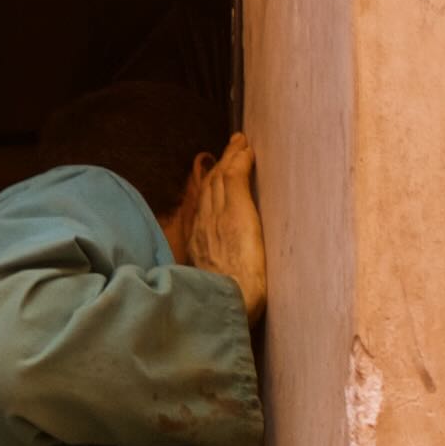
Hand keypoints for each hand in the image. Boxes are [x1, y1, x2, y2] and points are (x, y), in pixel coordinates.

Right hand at [169, 134, 266, 318]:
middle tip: (230, 148)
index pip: (203, 208)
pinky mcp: (235, 210)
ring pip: (221, 177)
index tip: (215, 174)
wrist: (227, 302)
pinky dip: (239, 160)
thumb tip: (211, 279)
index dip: (209, 188)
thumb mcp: (206, 287)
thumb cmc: (222, 302)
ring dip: (230, 157)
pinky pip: (235, 177)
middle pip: (210, 187)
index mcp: (198, 244)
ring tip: (239, 143)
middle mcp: (203, 225)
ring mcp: (218, 215)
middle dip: (219, 166)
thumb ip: (207, 275)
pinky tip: (246, 148)